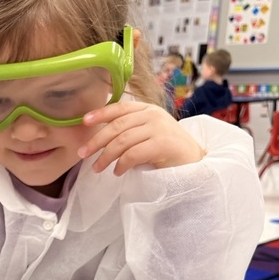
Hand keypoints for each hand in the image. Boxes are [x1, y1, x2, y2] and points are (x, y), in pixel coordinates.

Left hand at [79, 102, 204, 174]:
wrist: (195, 161)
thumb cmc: (167, 149)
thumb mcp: (148, 132)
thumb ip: (130, 129)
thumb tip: (99, 137)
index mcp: (148, 109)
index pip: (120, 107)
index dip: (101, 113)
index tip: (84, 122)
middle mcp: (153, 115)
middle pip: (117, 126)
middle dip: (96, 141)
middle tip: (83, 153)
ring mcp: (159, 128)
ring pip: (122, 141)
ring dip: (106, 156)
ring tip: (97, 168)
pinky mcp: (162, 144)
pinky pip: (133, 154)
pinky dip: (121, 164)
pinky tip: (117, 172)